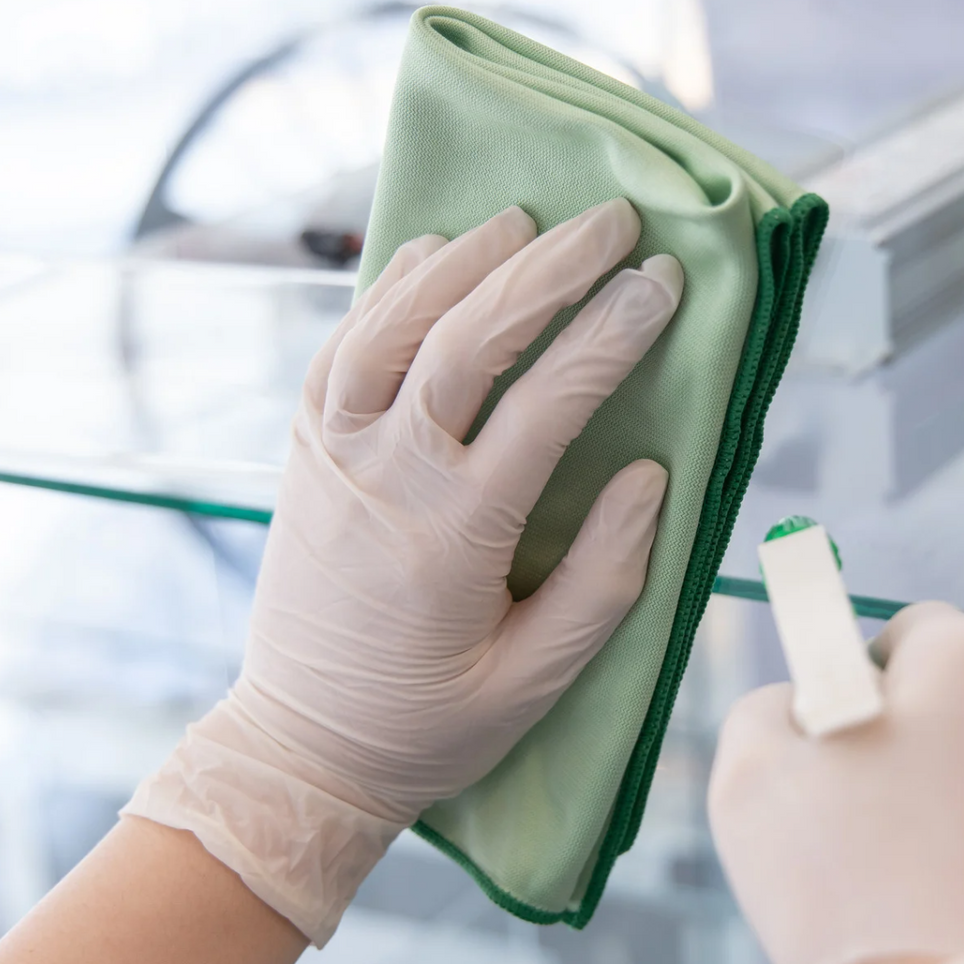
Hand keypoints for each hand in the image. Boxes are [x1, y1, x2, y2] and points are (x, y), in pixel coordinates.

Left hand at [129, 198, 682, 941]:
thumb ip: (602, 580)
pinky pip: (342, 344)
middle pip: (467, 336)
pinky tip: (434, 252)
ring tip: (530, 219)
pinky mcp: (302, 447)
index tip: (664, 281)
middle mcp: (383, 473)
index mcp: (452, 532)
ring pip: (392, 322)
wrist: (300, 744)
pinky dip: (388, 288)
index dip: (611, 333)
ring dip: (463, 259)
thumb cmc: (431, 722)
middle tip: (613, 220)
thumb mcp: (535, 681)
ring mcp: (331, 451)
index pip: (546, 404)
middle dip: (548, 267)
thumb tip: (651, 476)